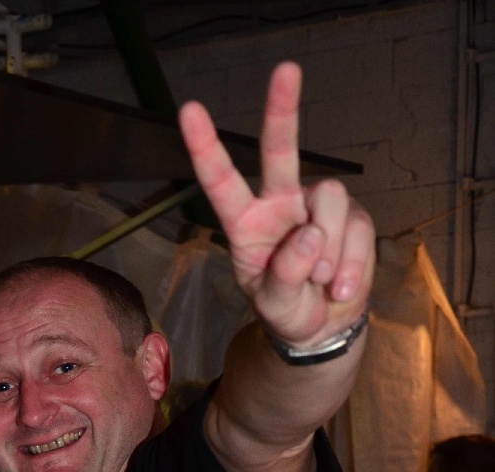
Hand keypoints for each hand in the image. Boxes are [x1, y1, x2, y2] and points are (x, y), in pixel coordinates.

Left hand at [178, 62, 374, 347]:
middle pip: (280, 150)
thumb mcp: (274, 305)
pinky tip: (339, 288)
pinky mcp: (351, 217)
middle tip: (286, 69)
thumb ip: (285, 275)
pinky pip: (356, 230)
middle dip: (282, 109)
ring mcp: (316, 206)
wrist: (323, 327)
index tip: (189, 111)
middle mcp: (280, 203)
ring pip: (329, 201)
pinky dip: (351, 266)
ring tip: (321, 282)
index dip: (206, 148)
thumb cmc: (287, 311)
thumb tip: (310, 235)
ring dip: (329, 251)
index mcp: (246, 222)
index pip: (222, 182)